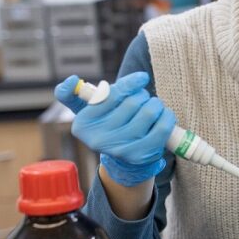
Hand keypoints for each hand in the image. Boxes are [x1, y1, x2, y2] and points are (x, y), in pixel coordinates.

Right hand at [53, 72, 175, 185]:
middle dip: (142, 95)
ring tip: (152, 108)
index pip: (111, 94)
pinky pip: (162, 127)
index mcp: (83, 124)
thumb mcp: (86, 111)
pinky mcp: (141, 155)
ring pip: (149, 112)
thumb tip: (72, 81)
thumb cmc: (107, 125)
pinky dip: (167, 116)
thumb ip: (71, 94)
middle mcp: (99, 139)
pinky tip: (163, 115)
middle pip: (133, 102)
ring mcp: (120, 150)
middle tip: (143, 100)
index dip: (130, 83)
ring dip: (156, 104)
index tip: (142, 78)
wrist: (123, 160)